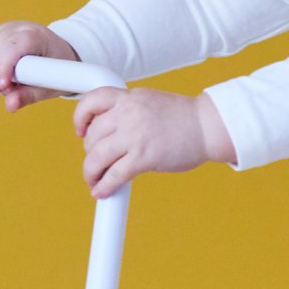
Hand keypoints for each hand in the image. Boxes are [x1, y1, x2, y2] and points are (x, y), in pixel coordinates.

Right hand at [0, 21, 79, 110]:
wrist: (56, 53)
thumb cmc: (55, 67)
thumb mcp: (48, 85)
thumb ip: (29, 95)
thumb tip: (10, 105)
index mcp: (35, 35)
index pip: (12, 45)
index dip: (4, 66)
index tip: (4, 87)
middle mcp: (15, 28)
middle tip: (9, 91)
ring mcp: (0, 30)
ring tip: (4, 86)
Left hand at [73, 88, 236, 197]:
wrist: (208, 126)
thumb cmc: (185, 118)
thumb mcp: (151, 102)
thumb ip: (130, 112)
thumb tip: (112, 132)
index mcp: (130, 97)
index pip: (92, 100)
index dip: (80, 117)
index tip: (80, 131)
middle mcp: (128, 113)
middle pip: (92, 135)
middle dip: (90, 152)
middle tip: (97, 162)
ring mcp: (135, 135)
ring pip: (96, 156)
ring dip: (90, 172)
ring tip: (93, 181)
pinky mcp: (143, 157)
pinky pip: (114, 174)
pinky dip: (104, 186)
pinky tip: (101, 191)